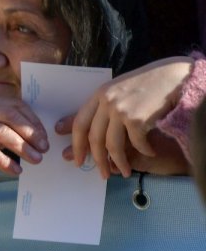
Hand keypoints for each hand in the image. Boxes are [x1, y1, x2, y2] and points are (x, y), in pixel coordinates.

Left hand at [56, 56, 191, 177]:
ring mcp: (120, 110)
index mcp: (98, 94)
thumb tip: (90, 133)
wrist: (173, 76)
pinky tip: (150, 152)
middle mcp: (106, 102)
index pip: (80, 123)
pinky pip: (136, 144)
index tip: (77, 159)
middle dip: (97, 160)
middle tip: (102, 174)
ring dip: (119, 163)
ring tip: (126, 172)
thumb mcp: (119, 90)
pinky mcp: (137, 118)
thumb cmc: (147, 84)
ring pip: (113, 145)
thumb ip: (104, 107)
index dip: (77, 145)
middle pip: (94, 138)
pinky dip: (144, 152)